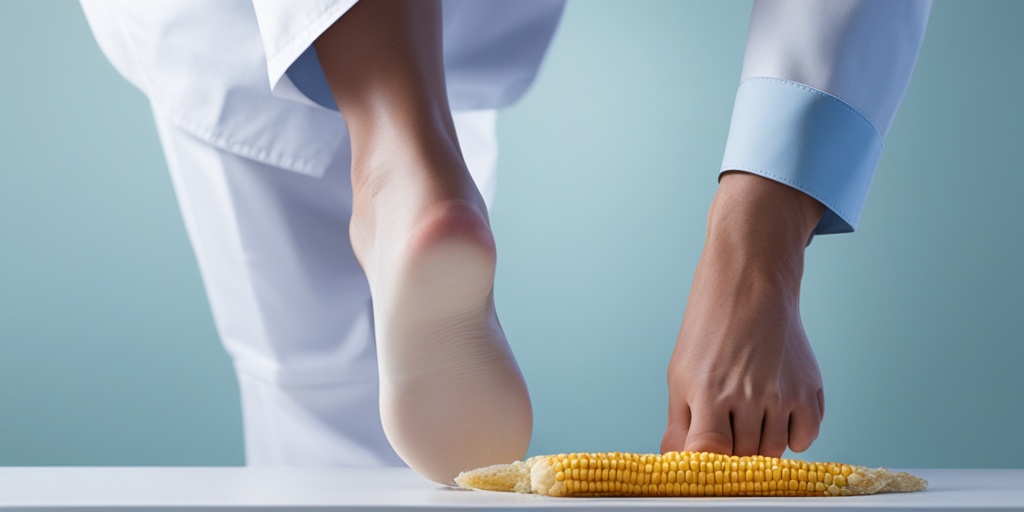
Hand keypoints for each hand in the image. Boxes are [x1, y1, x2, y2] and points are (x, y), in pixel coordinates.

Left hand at [661, 172, 825, 457]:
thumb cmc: (710, 329)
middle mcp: (748, 395)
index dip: (705, 466)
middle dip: (731, 455)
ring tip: (748, 419)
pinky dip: (791, 437)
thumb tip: (674, 462)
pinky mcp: (809, 390)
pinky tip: (775, 416)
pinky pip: (805, 438)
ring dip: (760, 447)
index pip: (708, 453)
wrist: (751, 286)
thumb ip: (679, 423)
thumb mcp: (681, 374)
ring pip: (774, 452)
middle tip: (726, 435)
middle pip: (743, 458)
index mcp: (708, 391)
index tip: (704, 467)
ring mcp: (783, 394)